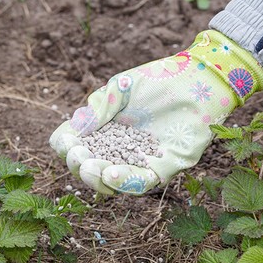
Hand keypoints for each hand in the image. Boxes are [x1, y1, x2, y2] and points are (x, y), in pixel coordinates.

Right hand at [50, 30, 262, 194]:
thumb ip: (99, 107)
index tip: (66, 140)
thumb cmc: (158, 79)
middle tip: (78, 155)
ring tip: (89, 167)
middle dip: (78, 165)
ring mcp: (139, 161)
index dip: (65, 147)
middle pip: (89, 168)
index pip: (76, 145)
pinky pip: (140, 183)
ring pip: (112, 182)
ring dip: (96, 178)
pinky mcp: (163, 169)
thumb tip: (75, 129)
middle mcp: (118, 149)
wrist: (197, 79)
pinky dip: (124, 181)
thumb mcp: (121, 88)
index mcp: (103, 130)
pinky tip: (110, 173)